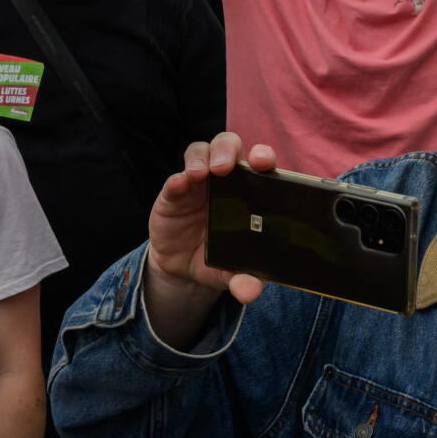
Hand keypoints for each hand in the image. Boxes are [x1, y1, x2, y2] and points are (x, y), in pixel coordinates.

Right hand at [146, 133, 276, 314]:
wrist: (181, 268)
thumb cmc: (217, 258)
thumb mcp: (230, 271)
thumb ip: (243, 278)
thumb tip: (252, 292)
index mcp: (249, 190)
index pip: (259, 162)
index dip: (262, 156)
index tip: (264, 163)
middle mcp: (224, 179)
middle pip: (229, 146)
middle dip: (228, 150)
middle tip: (226, 167)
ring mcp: (197, 182)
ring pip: (201, 151)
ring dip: (202, 157)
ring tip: (201, 174)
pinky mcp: (172, 193)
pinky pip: (174, 178)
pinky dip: (177, 178)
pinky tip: (179, 184)